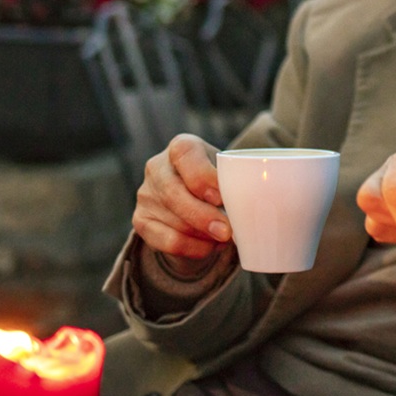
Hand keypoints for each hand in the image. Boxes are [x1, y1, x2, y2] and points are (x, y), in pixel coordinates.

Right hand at [131, 134, 231, 273]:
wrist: (196, 200)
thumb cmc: (218, 182)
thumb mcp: (228, 174)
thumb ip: (238, 182)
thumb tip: (253, 206)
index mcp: (181, 147)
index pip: (185, 154)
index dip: (202, 177)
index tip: (220, 197)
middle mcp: (157, 167)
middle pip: (174, 192)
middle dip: (202, 216)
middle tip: (227, 232)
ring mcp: (146, 194)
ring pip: (173, 220)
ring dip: (202, 235)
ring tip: (224, 238)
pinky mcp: (141, 220)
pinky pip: (167, 240)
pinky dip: (193, 247)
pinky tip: (209, 246)